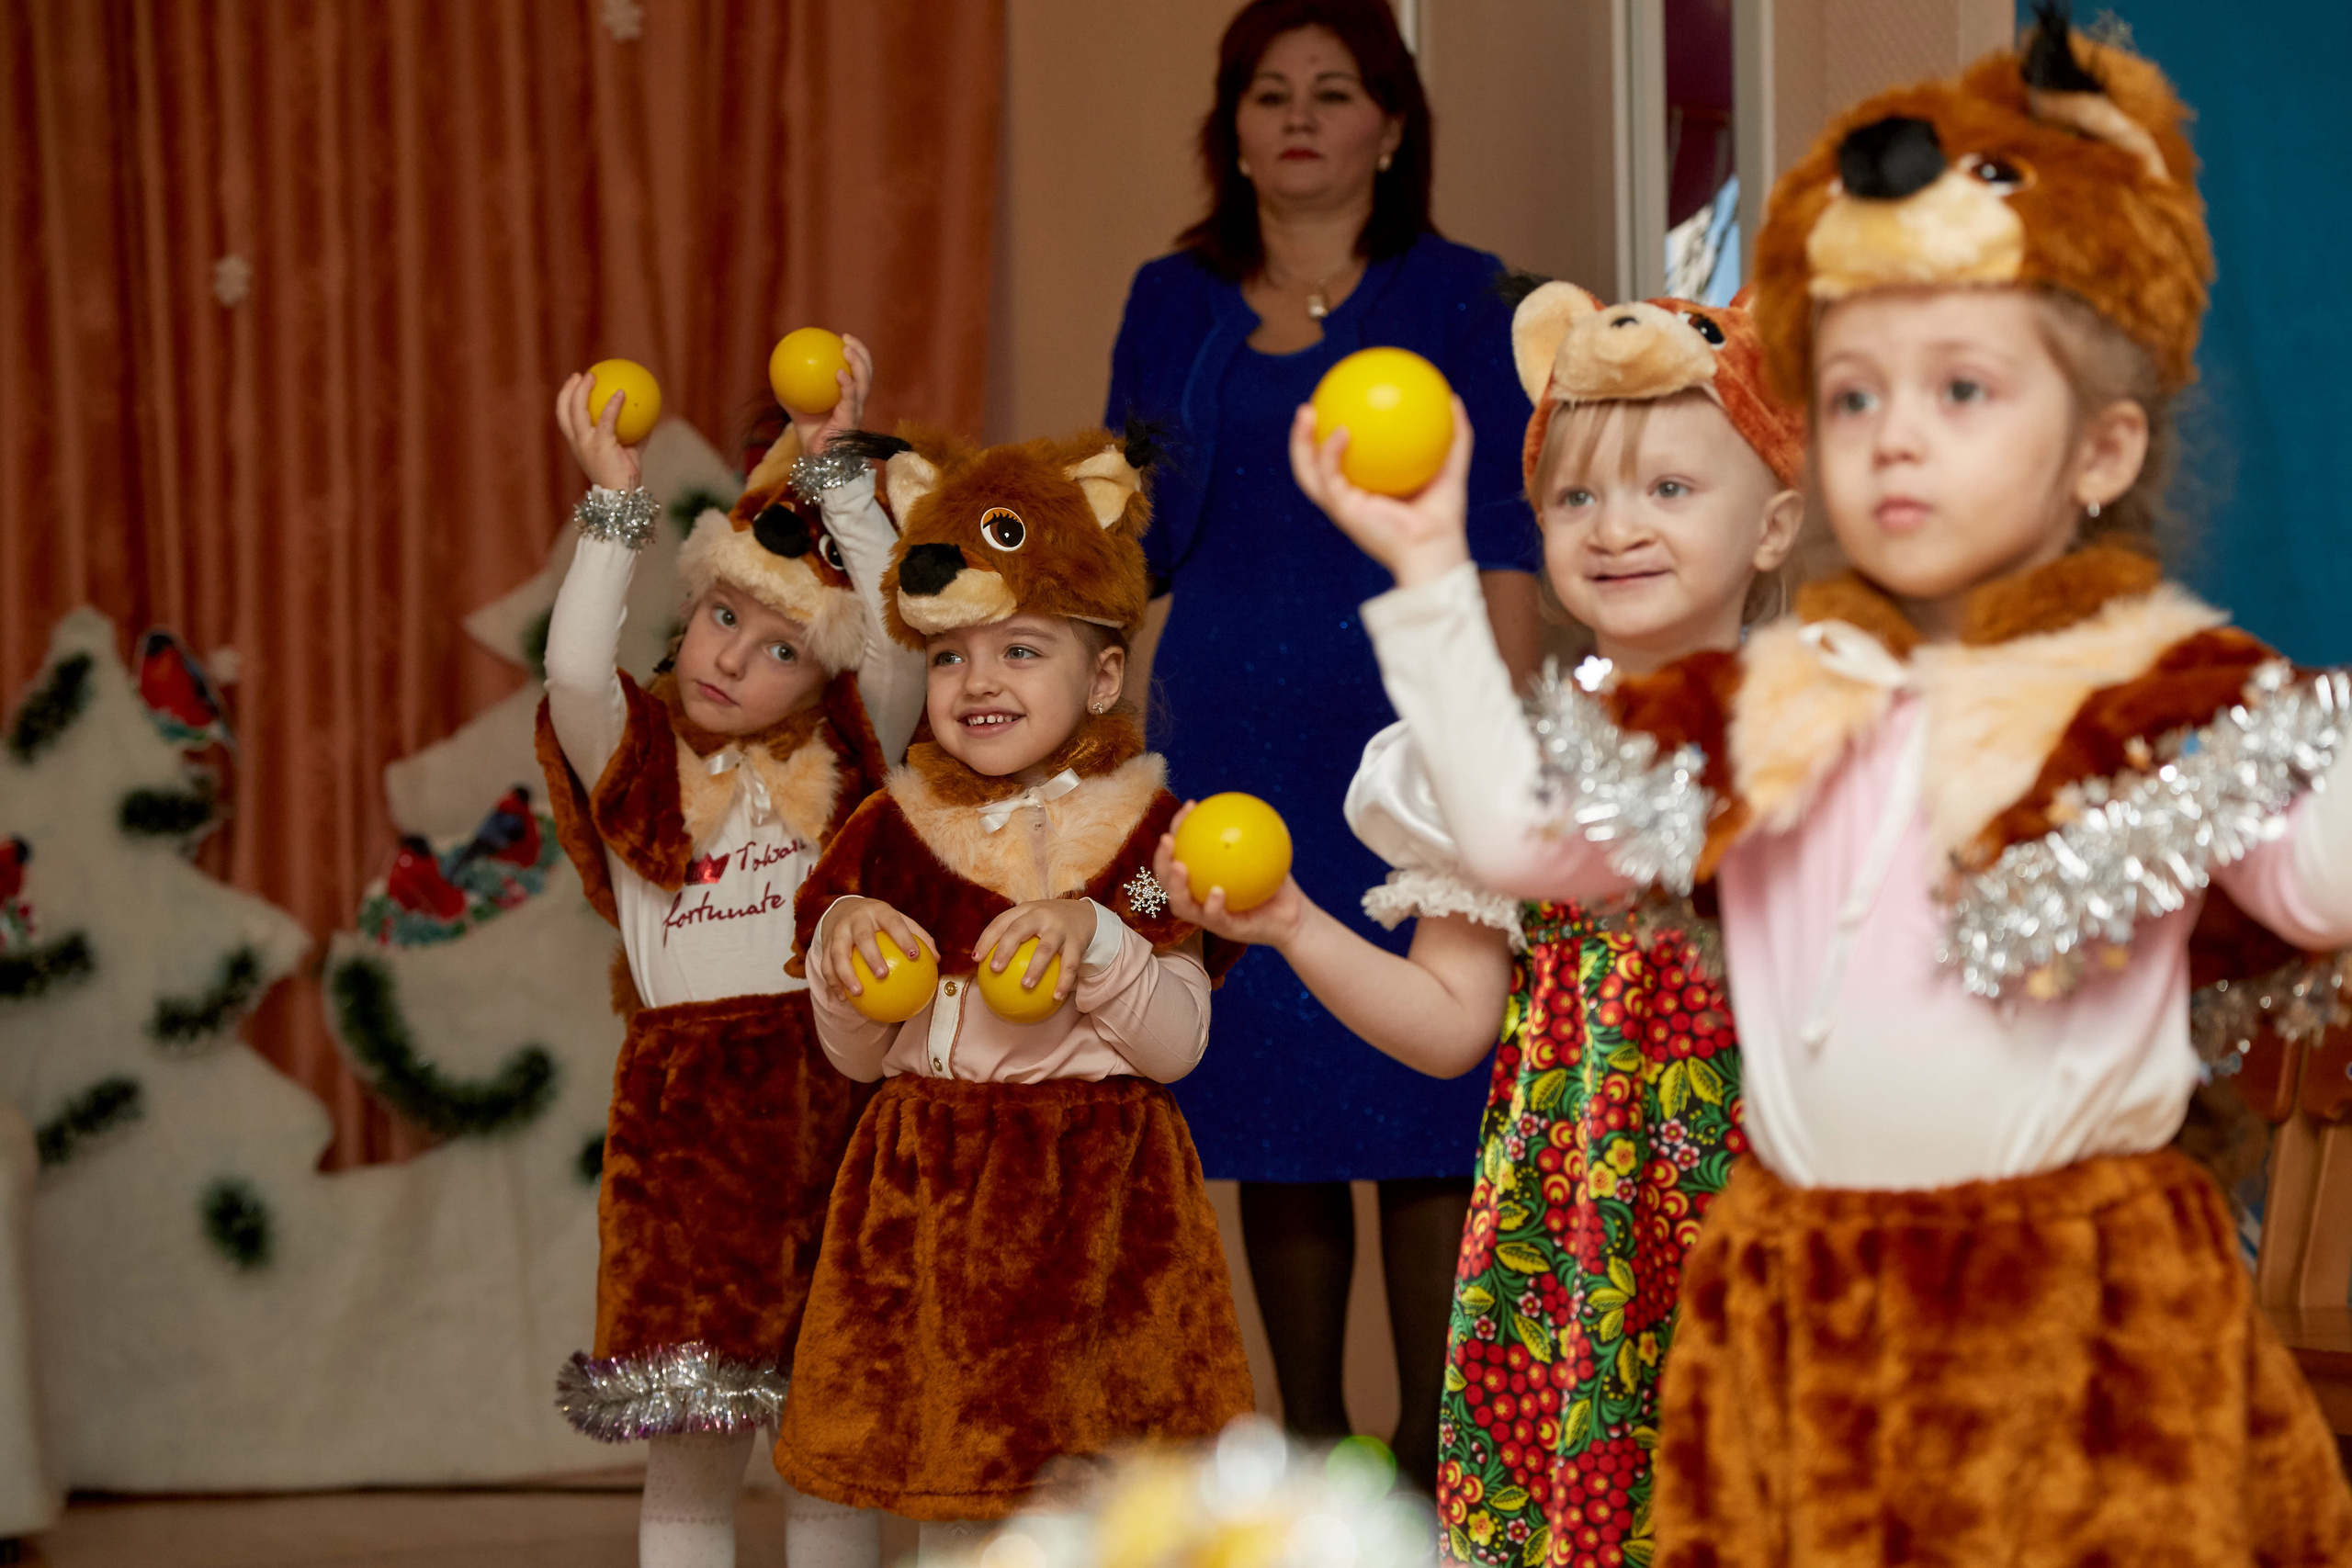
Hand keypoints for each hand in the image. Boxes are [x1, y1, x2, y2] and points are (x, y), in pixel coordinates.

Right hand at [555, 371, 643, 491]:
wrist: (622, 495)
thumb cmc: (625, 476)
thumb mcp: (628, 452)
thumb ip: (632, 436)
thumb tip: (646, 418)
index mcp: (578, 444)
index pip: (564, 418)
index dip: (565, 398)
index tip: (575, 383)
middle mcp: (577, 442)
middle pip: (564, 410)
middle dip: (569, 390)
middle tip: (581, 375)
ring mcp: (586, 443)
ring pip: (577, 410)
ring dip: (583, 390)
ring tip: (594, 376)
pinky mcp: (600, 445)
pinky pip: (606, 419)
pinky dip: (613, 404)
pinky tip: (622, 393)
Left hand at [787, 334, 874, 456]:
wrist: (816, 458)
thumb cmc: (810, 434)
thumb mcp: (796, 408)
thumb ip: (791, 391)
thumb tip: (776, 371)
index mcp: (849, 397)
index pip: (857, 371)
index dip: (854, 353)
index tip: (842, 338)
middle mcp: (857, 402)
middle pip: (867, 372)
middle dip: (861, 352)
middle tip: (847, 338)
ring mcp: (856, 411)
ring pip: (864, 382)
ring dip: (858, 363)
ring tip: (847, 349)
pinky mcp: (851, 420)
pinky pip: (851, 399)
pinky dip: (847, 385)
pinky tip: (839, 373)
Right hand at [822, 896, 936, 998]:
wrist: (843, 909)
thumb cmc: (880, 921)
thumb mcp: (898, 921)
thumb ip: (918, 937)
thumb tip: (937, 960)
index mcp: (878, 911)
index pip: (893, 922)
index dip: (903, 937)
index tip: (915, 955)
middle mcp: (856, 919)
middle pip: (862, 937)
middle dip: (871, 955)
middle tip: (882, 975)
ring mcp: (838, 931)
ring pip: (838, 953)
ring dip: (846, 974)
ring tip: (857, 993)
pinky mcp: (825, 944)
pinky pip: (826, 965)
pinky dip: (833, 983)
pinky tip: (843, 999)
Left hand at [971, 898, 1097, 1000]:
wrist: (1084, 915)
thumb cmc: (1047, 925)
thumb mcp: (1031, 921)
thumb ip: (1011, 937)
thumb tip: (984, 968)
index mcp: (1025, 910)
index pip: (1001, 922)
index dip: (986, 939)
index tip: (976, 959)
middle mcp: (1041, 915)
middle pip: (1019, 929)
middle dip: (1005, 948)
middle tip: (995, 969)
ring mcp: (1060, 927)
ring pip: (1046, 948)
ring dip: (1035, 968)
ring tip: (1026, 985)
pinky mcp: (1076, 941)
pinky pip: (1069, 964)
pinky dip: (1064, 982)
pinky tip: (1056, 997)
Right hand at [1152, 801, 1309, 946]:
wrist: (1295, 918)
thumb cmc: (1278, 884)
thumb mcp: (1269, 854)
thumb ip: (1255, 834)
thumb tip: (1249, 803)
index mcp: (1201, 879)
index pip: (1181, 853)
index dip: (1179, 829)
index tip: (1190, 807)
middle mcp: (1199, 898)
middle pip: (1168, 880)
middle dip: (1161, 860)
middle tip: (1167, 839)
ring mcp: (1209, 916)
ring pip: (1181, 904)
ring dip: (1176, 885)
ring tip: (1180, 867)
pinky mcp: (1225, 930)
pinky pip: (1214, 919)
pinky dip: (1213, 905)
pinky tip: (1217, 891)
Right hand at [1288, 395, 1474, 588]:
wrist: (1435, 547)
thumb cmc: (1443, 517)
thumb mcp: (1450, 468)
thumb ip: (1453, 436)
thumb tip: (1453, 400)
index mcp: (1365, 491)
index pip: (1339, 462)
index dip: (1330, 435)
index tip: (1334, 404)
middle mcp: (1348, 499)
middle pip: (1314, 466)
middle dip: (1304, 437)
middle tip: (1310, 406)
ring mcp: (1342, 506)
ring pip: (1308, 472)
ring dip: (1299, 443)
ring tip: (1306, 411)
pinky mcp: (1343, 511)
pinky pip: (1329, 477)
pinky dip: (1330, 453)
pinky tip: (1341, 431)